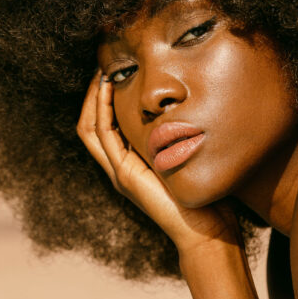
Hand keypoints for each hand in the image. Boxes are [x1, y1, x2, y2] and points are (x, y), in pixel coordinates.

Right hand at [77, 71, 240, 254]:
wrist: (207, 232)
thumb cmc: (205, 199)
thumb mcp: (188, 160)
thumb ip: (181, 140)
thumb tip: (196, 110)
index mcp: (131, 165)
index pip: (105, 126)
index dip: (104, 99)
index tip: (116, 72)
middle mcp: (119, 168)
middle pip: (90, 124)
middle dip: (94, 94)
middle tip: (104, 65)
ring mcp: (119, 172)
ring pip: (91, 127)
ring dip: (94, 97)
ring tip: (103, 71)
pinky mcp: (125, 175)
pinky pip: (105, 135)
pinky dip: (103, 109)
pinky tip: (111, 88)